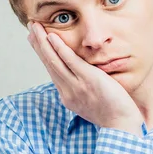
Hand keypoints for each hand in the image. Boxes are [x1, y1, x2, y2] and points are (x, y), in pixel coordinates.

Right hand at [26, 22, 143, 136]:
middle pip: (49, 63)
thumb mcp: (92, 102)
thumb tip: (82, 78)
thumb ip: (84, 89)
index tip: (35, 40)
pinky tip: (52, 37)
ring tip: (36, 26)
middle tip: (30, 27)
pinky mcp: (89, 80)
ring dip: (43, 42)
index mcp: (68, 96)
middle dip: (38, 44)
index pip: (52, 70)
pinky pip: (70, 62)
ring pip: (54, 61)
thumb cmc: (113, 115)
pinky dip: (60, 49)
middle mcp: (68, 91)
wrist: (122, 126)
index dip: (42, 53)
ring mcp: (77, 86)